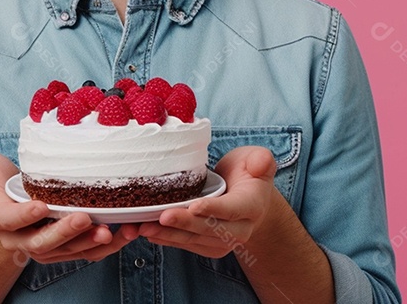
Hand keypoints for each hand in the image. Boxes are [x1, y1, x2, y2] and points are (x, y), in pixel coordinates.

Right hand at [0, 146, 138, 263]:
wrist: (7, 202)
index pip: (10, 220)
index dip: (25, 215)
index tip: (42, 205)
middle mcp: (19, 238)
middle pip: (40, 243)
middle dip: (63, 233)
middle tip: (84, 218)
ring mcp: (41, 246)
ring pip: (65, 252)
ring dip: (88, 244)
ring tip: (110, 232)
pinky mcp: (62, 248)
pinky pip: (82, 253)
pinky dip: (103, 248)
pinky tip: (123, 236)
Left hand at [138, 146, 276, 258]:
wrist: (248, 198)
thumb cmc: (248, 174)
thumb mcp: (256, 159)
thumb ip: (260, 159)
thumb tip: (261, 162)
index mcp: (252, 206)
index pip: (231, 209)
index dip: (213, 209)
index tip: (193, 206)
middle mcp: (240, 229)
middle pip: (210, 229)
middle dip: (184, 223)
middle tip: (162, 217)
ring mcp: (224, 241)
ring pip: (194, 239)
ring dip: (169, 235)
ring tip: (145, 227)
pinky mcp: (209, 246)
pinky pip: (187, 244)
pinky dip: (166, 239)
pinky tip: (148, 232)